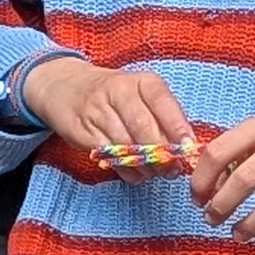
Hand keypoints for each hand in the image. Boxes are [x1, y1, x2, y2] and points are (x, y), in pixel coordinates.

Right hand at [22, 52, 192, 169]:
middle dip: (161, 153)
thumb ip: (164, 120)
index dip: (177, 126)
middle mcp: (119, 91)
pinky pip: (109, 156)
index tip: (187, 147)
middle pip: (143, 126)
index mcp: (142, 82)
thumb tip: (186, 150)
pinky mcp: (82, 131)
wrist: (67, 88)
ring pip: (126, 145)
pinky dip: (126, 170)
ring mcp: (98, 110)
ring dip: (144, 165)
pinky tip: (135, 173)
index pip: (162, 102)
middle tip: (172, 170)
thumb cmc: (116, 96)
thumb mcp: (143, 97)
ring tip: (155, 173)